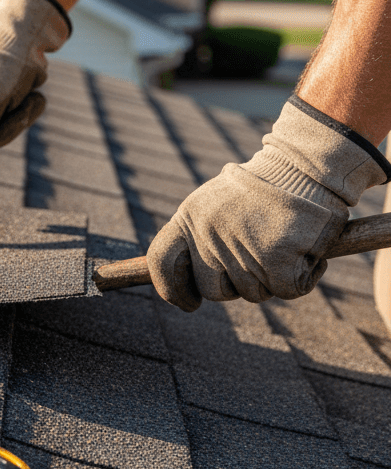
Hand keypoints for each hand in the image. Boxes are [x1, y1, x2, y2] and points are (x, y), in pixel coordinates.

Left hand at [148, 96, 390, 310]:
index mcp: (189, 217)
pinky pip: (286, 290)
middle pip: (212, 290)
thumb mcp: (215, 202)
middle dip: (235, 285)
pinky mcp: (277, 259)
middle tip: (257, 257)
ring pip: (252, 293)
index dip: (171, 289)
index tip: (188, 303)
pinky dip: (302, 277)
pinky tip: (306, 250)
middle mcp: (208, 233)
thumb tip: (185, 282)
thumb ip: (199, 236)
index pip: (161, 262)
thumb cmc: (263, 188)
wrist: (306, 165)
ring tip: (283, 243)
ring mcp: (242, 248)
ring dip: (271, 278)